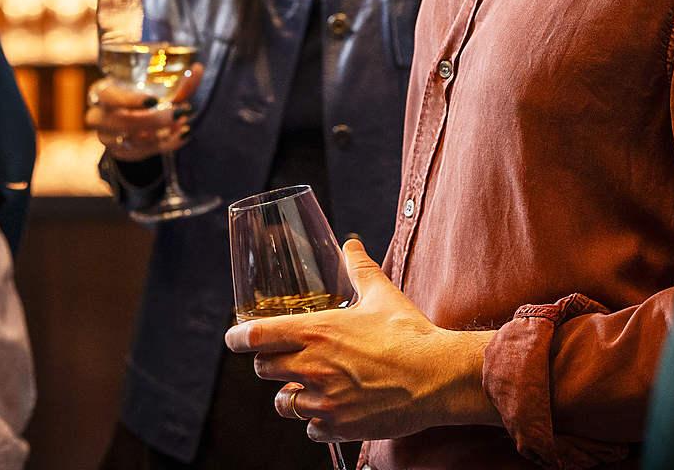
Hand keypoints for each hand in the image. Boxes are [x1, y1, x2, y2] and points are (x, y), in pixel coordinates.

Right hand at [85, 62, 202, 161]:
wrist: (130, 118)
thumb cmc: (142, 95)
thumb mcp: (159, 87)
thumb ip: (179, 81)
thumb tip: (198, 69)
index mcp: (102, 92)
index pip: (108, 96)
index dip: (129, 100)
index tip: (154, 101)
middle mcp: (98, 115)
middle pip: (118, 122)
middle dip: (150, 120)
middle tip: (176, 114)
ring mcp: (106, 137)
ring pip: (129, 141)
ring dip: (158, 135)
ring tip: (180, 123)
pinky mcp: (118, 153)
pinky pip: (139, 154)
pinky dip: (162, 146)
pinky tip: (179, 135)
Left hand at [223, 239, 497, 442]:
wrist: (438, 377)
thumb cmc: (409, 333)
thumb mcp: (381, 295)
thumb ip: (359, 268)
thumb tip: (350, 244)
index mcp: (315, 331)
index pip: (256, 336)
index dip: (238, 339)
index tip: (234, 340)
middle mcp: (311, 366)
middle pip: (264, 370)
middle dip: (271, 365)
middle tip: (283, 362)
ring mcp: (323, 400)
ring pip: (283, 403)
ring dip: (291, 396)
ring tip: (308, 389)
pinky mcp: (338, 426)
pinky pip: (310, 429)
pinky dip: (317, 421)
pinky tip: (332, 410)